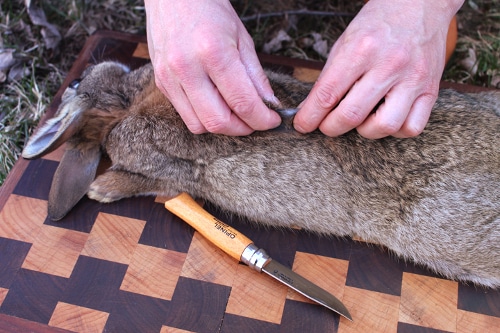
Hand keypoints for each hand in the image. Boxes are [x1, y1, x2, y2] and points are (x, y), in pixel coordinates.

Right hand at [144, 0, 280, 134]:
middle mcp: (187, 68)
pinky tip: (216, 104)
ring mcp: (170, 77)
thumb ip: (255, 75)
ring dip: (223, 127)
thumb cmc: (209, 9)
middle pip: (219, 121)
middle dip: (243, 128)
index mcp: (213, 52)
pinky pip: (185, 116)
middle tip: (256, 121)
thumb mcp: (242, 37)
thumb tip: (269, 104)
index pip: (242, 102)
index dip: (262, 119)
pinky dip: (204, 118)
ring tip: (236, 114)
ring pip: (199, 125)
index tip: (272, 120)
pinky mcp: (161, 83)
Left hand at [294, 0, 463, 138]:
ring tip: (359, 120)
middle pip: (352, 114)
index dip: (310, 116)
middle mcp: (389, 64)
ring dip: (364, 131)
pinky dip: (395, 130)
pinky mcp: (431, 90)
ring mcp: (413, 79)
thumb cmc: (378, 24)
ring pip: (384, 126)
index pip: (328, 93)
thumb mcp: (345, 42)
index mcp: (361, 49)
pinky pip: (412, 127)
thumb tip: (309, 110)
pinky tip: (385, 118)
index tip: (302, 125)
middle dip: (331, 127)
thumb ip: (328, 78)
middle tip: (327, 125)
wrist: (421, 4)